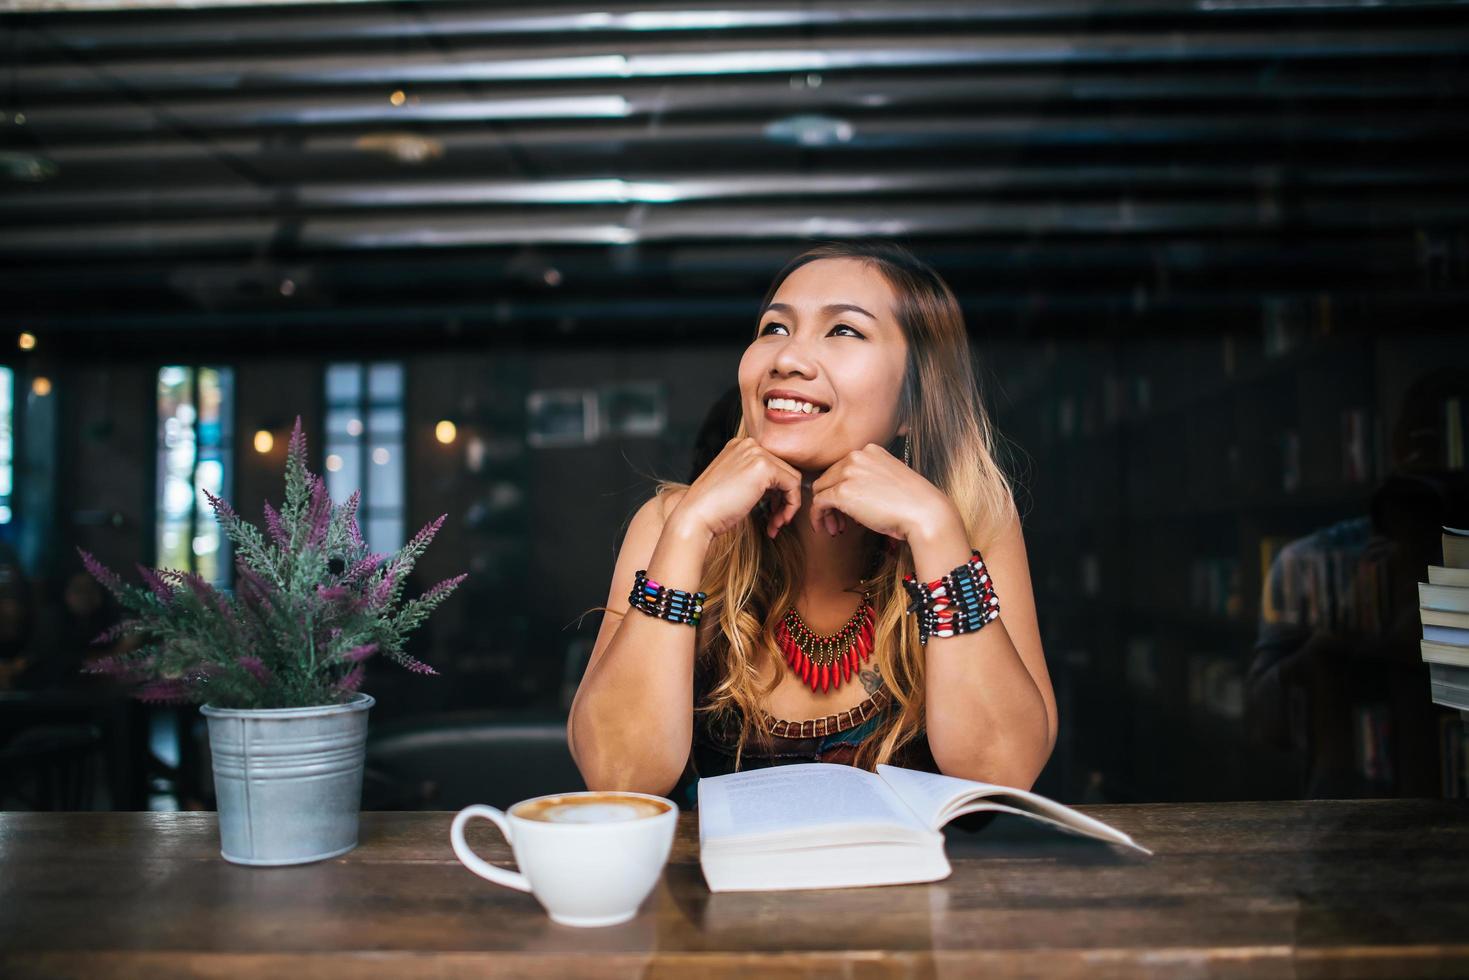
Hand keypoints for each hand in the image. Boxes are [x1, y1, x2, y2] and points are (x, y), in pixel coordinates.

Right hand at [672, 437, 803, 539]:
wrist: (696, 516)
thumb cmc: (712, 509)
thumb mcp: (735, 485)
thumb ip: (755, 480)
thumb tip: (782, 490)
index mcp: (740, 447)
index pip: (773, 465)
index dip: (776, 491)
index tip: (771, 512)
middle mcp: (749, 445)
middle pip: (784, 471)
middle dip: (783, 500)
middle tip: (775, 521)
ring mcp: (756, 453)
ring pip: (792, 478)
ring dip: (787, 505)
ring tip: (775, 524)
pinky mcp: (764, 467)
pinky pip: (793, 485)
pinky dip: (791, 505)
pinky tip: (777, 521)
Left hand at [809, 443, 961, 541]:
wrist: (924, 513)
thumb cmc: (914, 503)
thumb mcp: (891, 480)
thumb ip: (871, 480)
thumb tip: (854, 496)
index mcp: (870, 450)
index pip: (842, 468)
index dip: (841, 489)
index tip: (848, 508)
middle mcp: (857, 456)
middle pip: (829, 478)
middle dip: (831, 501)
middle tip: (839, 522)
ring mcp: (848, 472)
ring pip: (820, 489)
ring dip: (825, 511)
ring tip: (835, 528)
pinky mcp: (842, 492)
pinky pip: (818, 504)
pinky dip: (817, 517)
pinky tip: (825, 529)